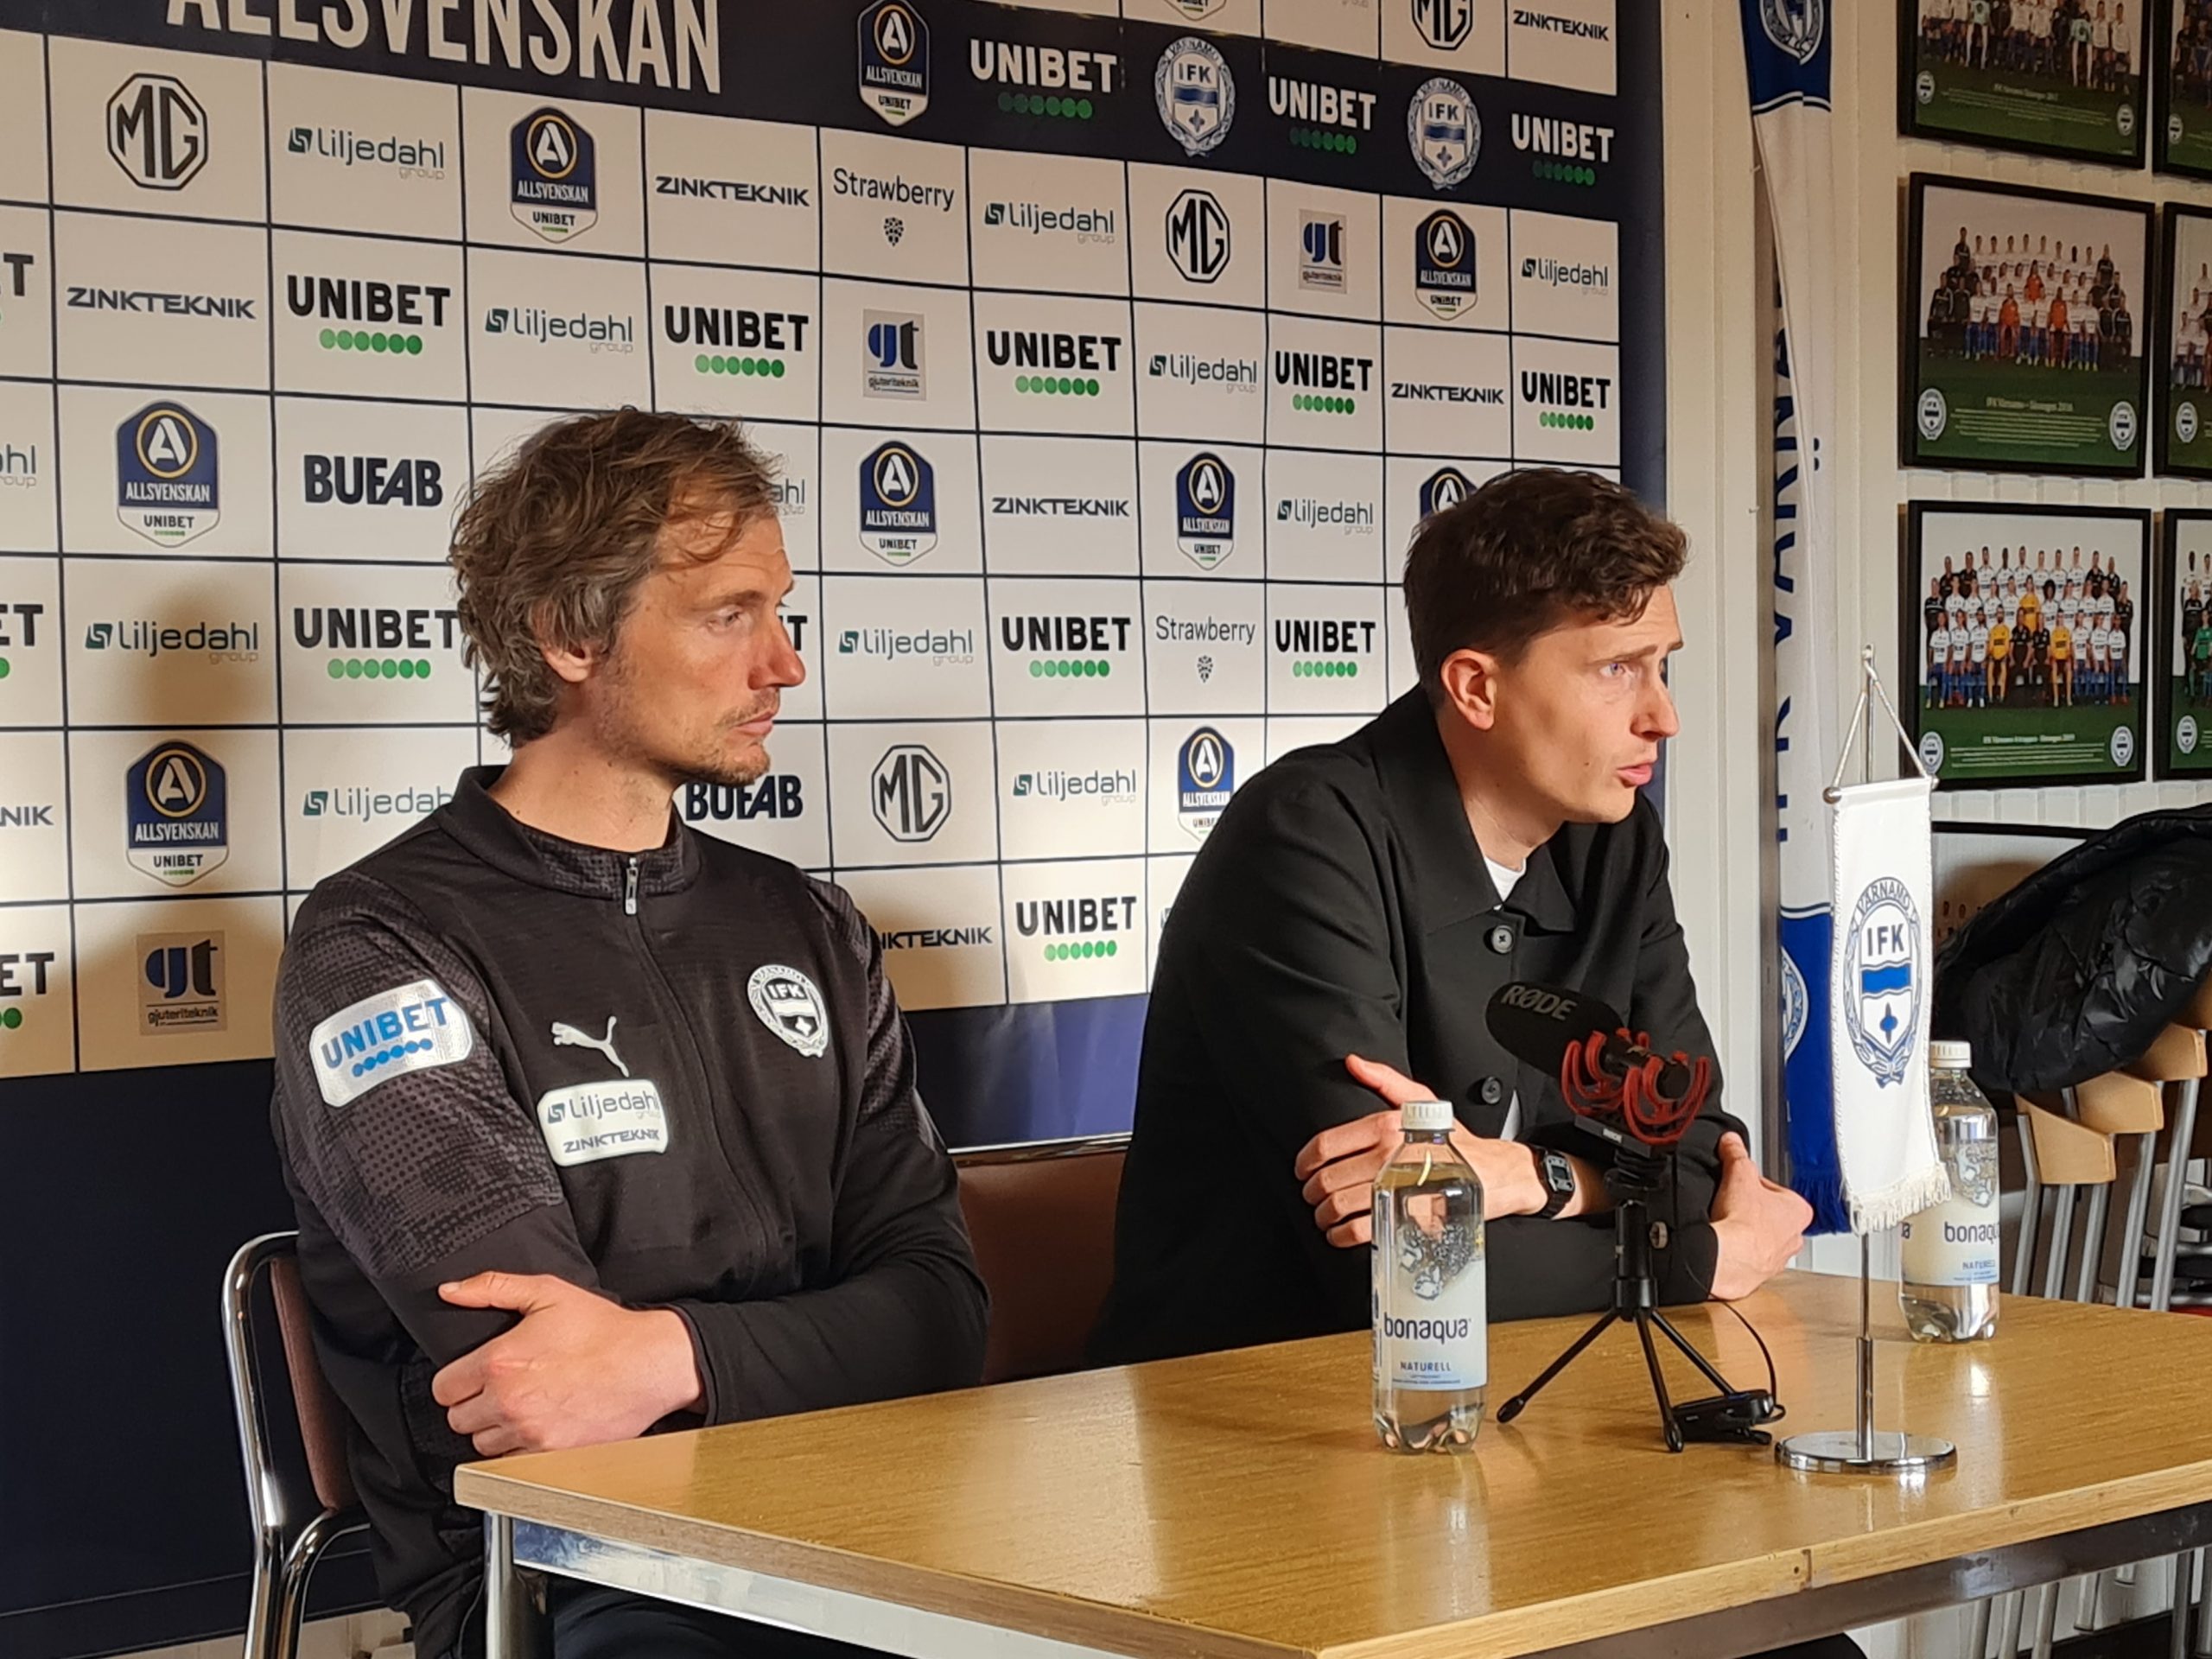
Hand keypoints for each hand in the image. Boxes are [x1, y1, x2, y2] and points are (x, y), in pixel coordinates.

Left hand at [432, 1273, 702, 1456]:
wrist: (650, 1363)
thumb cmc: (604, 1329)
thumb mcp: (548, 1292)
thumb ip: (492, 1287)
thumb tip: (450, 1291)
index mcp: (499, 1362)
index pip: (443, 1388)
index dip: (457, 1378)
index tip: (475, 1373)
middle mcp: (508, 1401)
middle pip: (457, 1419)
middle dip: (473, 1403)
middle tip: (500, 1387)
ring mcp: (529, 1432)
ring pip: (481, 1444)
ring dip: (493, 1427)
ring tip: (520, 1405)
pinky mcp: (549, 1454)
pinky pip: (510, 1462)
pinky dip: (517, 1447)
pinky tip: (537, 1423)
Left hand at [1292, 1055, 1544, 1248]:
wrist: (1498, 1173)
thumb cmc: (1458, 1141)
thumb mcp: (1424, 1102)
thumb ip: (1385, 1081)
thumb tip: (1354, 1063)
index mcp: (1387, 1126)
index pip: (1327, 1144)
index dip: (1305, 1162)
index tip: (1303, 1171)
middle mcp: (1389, 1155)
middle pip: (1329, 1178)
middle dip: (1312, 1193)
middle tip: (1314, 1198)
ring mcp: (1398, 1186)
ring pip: (1341, 1205)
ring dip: (1324, 1216)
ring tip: (1325, 1217)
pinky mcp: (1409, 1214)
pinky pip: (1363, 1229)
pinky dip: (1343, 1235)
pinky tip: (1340, 1234)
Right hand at [1706, 1133, 1813, 1300]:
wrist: (1727, 1258)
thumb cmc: (1744, 1224)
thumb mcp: (1738, 1174)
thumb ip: (1736, 1154)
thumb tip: (1731, 1142)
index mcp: (1800, 1210)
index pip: (1774, 1188)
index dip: (1752, 1183)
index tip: (1739, 1182)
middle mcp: (1794, 1237)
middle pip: (1769, 1214)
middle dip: (1751, 1209)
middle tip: (1732, 1203)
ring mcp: (1777, 1258)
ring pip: (1761, 1237)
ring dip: (1745, 1231)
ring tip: (1727, 1223)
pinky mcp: (1758, 1274)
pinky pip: (1748, 1257)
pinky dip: (1737, 1250)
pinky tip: (1725, 1242)